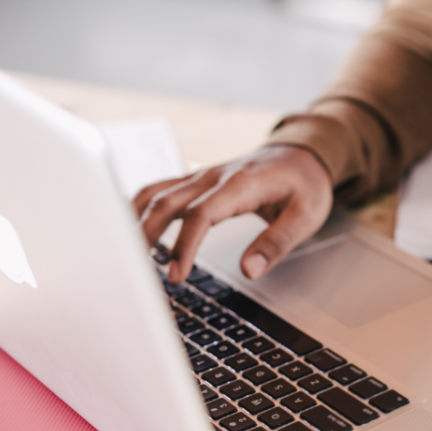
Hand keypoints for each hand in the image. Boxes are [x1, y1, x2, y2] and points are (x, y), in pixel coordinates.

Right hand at [133, 145, 332, 282]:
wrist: (302, 154)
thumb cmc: (305, 184)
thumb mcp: (306, 216)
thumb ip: (277, 243)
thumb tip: (249, 270)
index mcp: (240, 184)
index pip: (201, 214)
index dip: (184, 246)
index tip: (176, 276)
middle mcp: (213, 176)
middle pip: (166, 202)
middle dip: (147, 237)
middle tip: (138, 275)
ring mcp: (201, 176)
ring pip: (155, 193)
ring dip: (135, 222)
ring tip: (125, 257)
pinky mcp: (196, 181)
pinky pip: (159, 190)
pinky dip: (138, 208)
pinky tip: (127, 229)